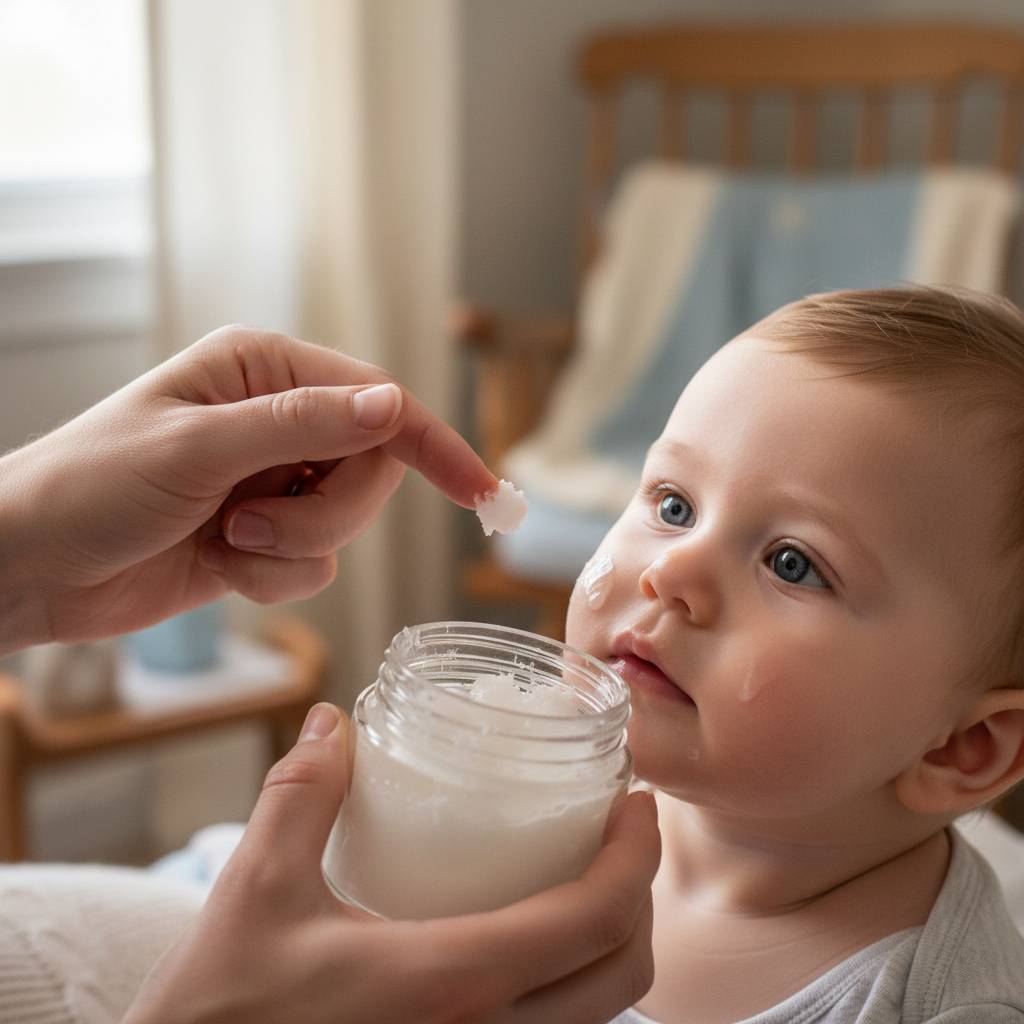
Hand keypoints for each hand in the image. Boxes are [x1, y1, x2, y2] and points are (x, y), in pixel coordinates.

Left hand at [0, 326, 496, 652]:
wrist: (26, 567)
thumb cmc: (87, 488)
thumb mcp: (197, 449)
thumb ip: (303, 425)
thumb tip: (394, 407)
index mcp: (264, 371)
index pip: (378, 404)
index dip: (434, 449)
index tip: (484, 495)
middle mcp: (276, 420)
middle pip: (371, 470)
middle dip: (325, 514)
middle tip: (255, 524)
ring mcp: (271, 481)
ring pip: (346, 525)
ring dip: (290, 548)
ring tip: (224, 541)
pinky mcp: (262, 535)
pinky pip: (314, 566)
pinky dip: (271, 577)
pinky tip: (218, 564)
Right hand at [123, 703, 660, 1023]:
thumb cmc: (219, 1015)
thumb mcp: (257, 891)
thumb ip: (301, 794)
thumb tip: (333, 722)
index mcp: (448, 983)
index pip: (591, 921)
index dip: (635, 858)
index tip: (638, 804)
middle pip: (620, 977)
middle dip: (639, 900)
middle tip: (620, 837)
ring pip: (594, 1020)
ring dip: (610, 948)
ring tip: (586, 880)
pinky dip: (573, 992)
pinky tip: (532, 946)